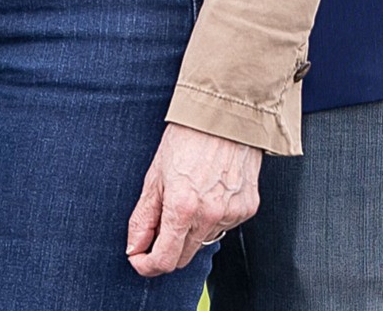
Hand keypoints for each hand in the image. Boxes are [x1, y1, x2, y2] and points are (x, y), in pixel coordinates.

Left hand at [123, 124, 260, 277]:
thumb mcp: (154, 177)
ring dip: (190, 233)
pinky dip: (211, 219)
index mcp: (182, 207)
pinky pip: (224, 227)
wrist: (225, 117)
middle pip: (184, 257)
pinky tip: (208, 194)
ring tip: (186, 199)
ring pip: (204, 242)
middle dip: (166, 250)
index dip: (147, 266)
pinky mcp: (248, 209)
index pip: (164, 260)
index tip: (138, 259)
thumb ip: (142, 218)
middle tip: (156, 229)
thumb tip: (133, 247)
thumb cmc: (186, 140)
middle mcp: (210, 216)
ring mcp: (232, 214)